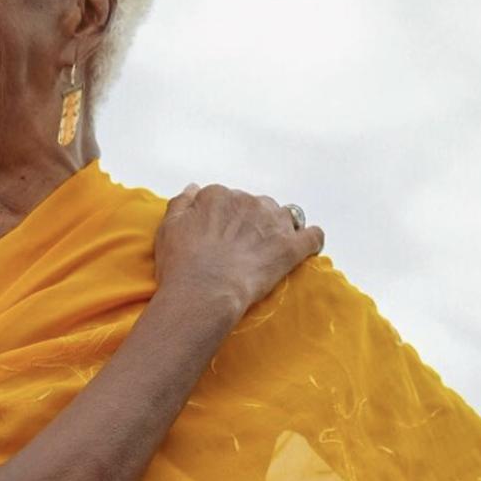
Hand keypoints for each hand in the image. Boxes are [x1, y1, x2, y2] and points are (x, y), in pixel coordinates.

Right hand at [154, 182, 324, 320]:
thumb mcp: (168, 227)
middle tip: (241, 248)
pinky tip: (306, 247)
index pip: (226, 199)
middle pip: (256, 205)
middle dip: (252, 222)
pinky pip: (313, 236)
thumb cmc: (181, 263)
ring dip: (279, 228)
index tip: (219, 236)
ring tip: (269, 249)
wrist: (204, 292)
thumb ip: (181, 202)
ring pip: (284, 215)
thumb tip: (194, 188)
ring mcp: (273, 222)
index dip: (224, 218)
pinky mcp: (292, 246)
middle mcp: (248, 201)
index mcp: (218, 195)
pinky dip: (311, 239)